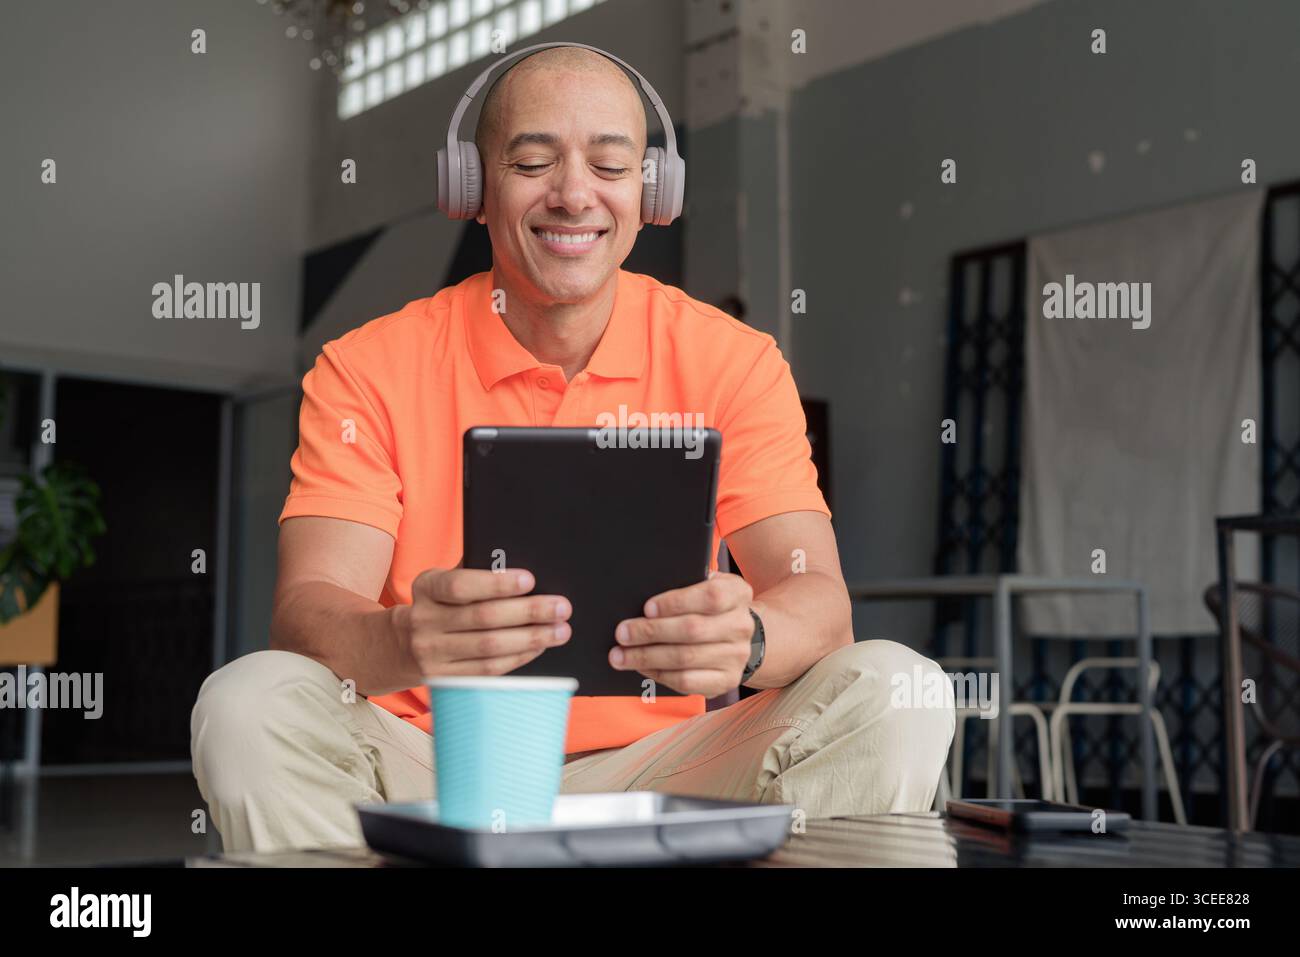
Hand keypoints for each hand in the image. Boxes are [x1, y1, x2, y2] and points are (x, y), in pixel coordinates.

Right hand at [395, 567, 571, 677]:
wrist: (398, 645)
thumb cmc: (438, 604)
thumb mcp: (443, 582)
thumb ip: (473, 573)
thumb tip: (518, 568)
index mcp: (426, 587)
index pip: (460, 585)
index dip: (496, 584)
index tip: (530, 580)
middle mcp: (424, 621)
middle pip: (483, 618)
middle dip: (528, 612)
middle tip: (562, 607)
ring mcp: (432, 654)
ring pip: (489, 648)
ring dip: (531, 639)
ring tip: (560, 630)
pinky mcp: (444, 679)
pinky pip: (488, 670)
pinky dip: (518, 657)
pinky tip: (539, 647)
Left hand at [610, 572, 754, 696]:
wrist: (738, 637)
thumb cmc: (709, 607)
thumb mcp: (706, 586)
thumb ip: (685, 584)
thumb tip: (644, 591)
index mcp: (738, 594)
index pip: (710, 596)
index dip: (676, 602)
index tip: (647, 608)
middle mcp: (741, 625)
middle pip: (692, 629)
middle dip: (651, 632)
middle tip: (622, 633)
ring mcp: (736, 656)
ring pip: (685, 658)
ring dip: (647, 657)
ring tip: (620, 655)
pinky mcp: (726, 681)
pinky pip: (686, 681)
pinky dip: (658, 674)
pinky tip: (641, 667)